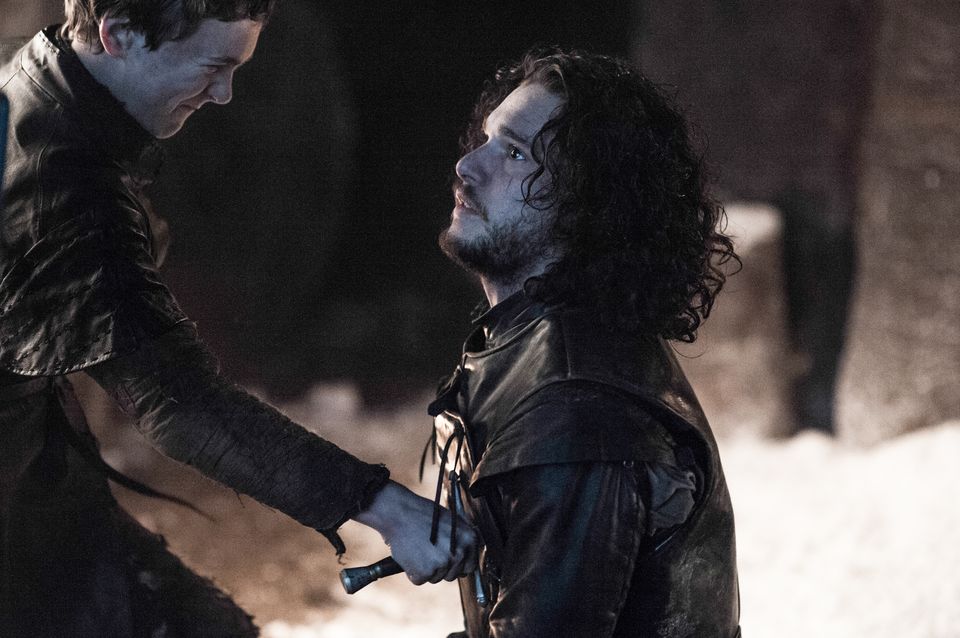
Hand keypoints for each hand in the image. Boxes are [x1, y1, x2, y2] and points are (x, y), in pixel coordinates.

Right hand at [353, 480, 477, 583]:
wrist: (399, 513)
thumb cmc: (422, 514)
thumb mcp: (451, 521)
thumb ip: (461, 539)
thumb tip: (466, 552)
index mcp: (469, 539)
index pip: (469, 566)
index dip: (457, 564)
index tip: (446, 559)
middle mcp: (459, 553)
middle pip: (453, 575)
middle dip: (441, 567)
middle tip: (428, 551)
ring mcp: (442, 564)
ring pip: (436, 578)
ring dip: (427, 569)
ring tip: (418, 549)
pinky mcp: (425, 572)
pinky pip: (420, 580)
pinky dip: (413, 571)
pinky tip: (410, 555)